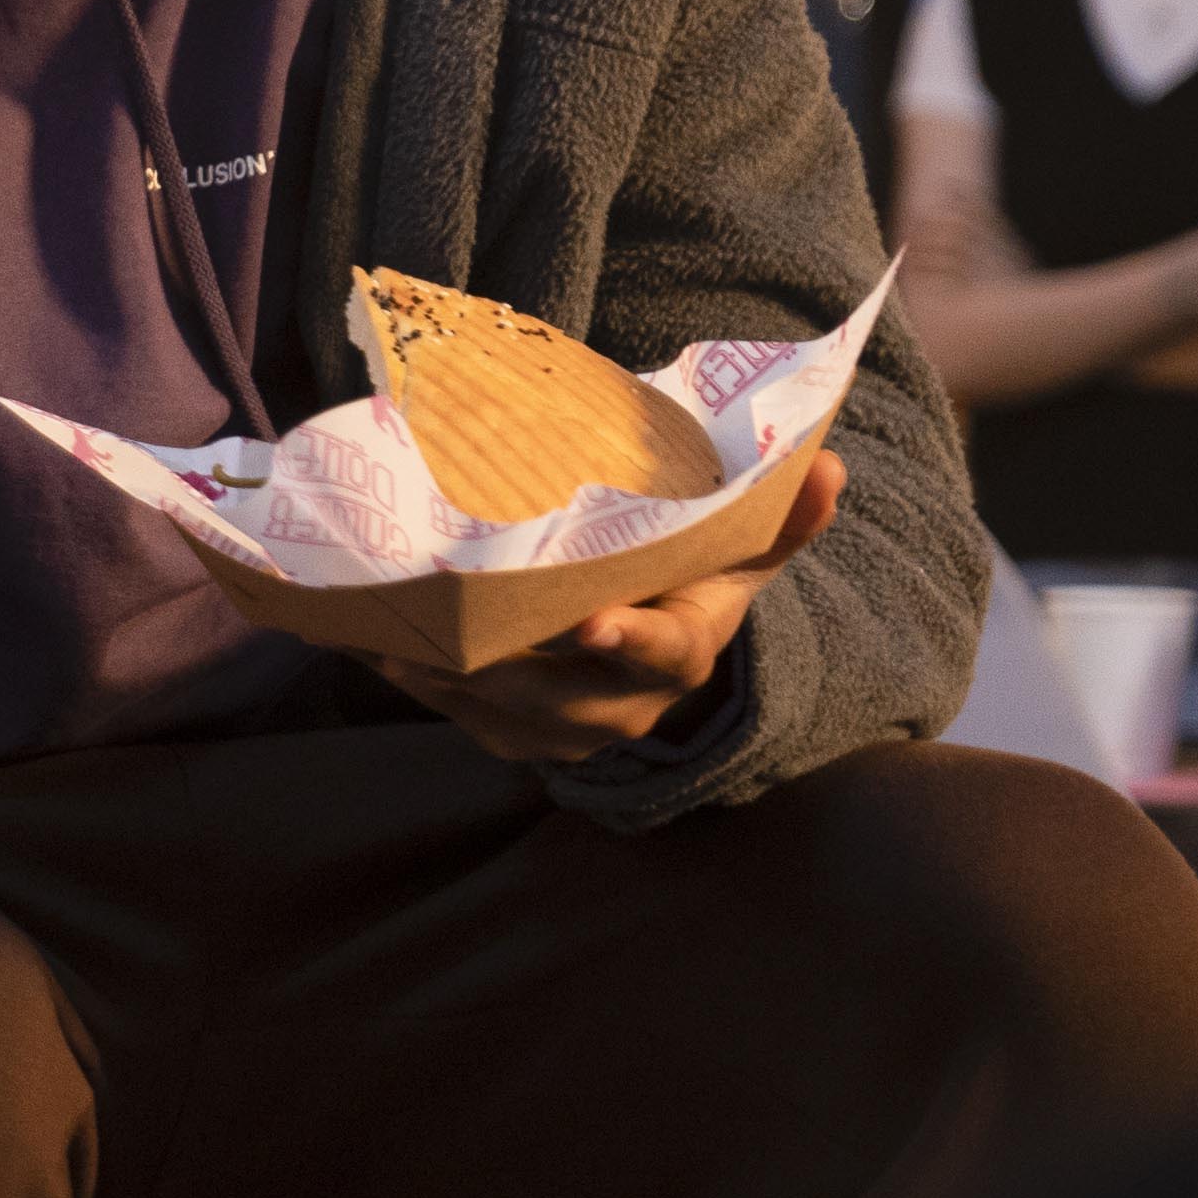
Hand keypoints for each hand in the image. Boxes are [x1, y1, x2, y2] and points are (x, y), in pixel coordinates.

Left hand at [376, 446, 844, 764]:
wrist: (657, 650)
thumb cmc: (694, 580)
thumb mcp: (740, 549)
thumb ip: (779, 512)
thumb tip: (827, 461)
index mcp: (683, 651)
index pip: (660, 653)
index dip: (626, 642)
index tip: (591, 622)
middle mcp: (624, 705)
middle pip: (556, 691)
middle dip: (500, 661)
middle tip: (444, 619)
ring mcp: (564, 729)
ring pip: (495, 709)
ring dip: (440, 674)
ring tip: (389, 628)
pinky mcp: (512, 736)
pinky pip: (457, 715)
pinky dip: (416, 681)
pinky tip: (370, 641)